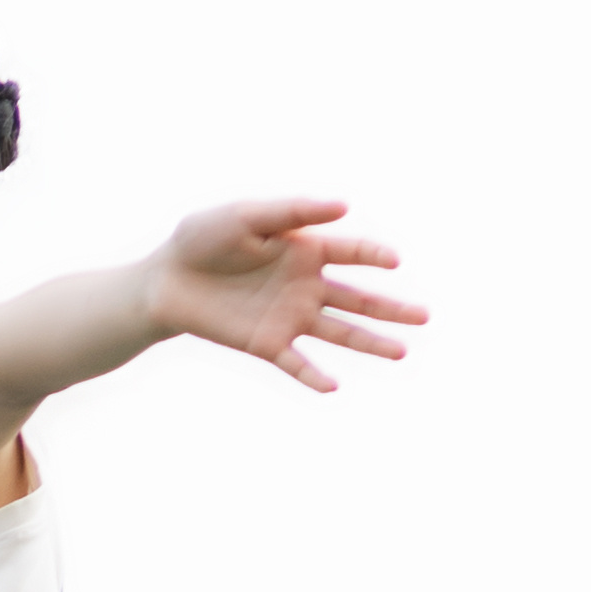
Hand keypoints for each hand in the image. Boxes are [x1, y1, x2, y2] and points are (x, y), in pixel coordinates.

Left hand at [146, 201, 423, 393]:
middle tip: (426, 317)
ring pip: (339, 332)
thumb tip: (344, 205)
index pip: (351, 252)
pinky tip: (331, 386)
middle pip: (358, 298)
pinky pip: (296, 362)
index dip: (373, 255)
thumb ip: (291, 212)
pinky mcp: (267, 343)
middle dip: (392, 308)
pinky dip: (312, 374)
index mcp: (306, 248)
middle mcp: (307, 284)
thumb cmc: (203, 238)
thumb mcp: (245, 216)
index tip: (394, 260)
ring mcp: (290, 316)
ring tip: (402, 351)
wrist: (165, 279)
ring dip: (370, 342)